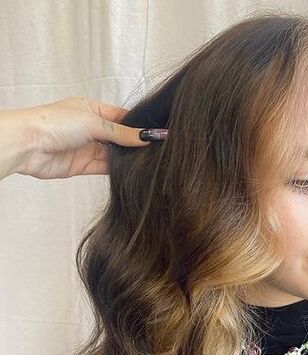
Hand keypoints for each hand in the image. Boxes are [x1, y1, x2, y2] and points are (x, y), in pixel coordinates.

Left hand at [10, 96, 152, 178]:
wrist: (29, 145)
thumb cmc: (54, 123)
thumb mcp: (94, 123)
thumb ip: (122, 133)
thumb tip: (146, 136)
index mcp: (91, 109)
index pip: (121, 117)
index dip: (138, 125)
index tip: (156, 132)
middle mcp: (90, 128)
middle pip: (119, 137)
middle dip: (135, 142)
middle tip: (156, 148)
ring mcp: (87, 147)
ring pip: (114, 154)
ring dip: (127, 157)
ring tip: (148, 160)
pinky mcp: (83, 165)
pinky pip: (106, 168)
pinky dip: (118, 169)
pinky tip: (132, 170)